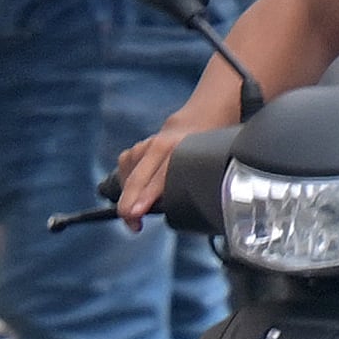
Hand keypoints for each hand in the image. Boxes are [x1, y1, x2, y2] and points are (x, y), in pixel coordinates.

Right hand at [116, 97, 234, 226]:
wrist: (203, 116)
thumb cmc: (210, 145)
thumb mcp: (212, 165)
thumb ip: (198, 185)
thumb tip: (187, 213)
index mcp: (180, 150)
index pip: (158, 178)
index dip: (145, 197)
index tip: (135, 213)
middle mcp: (159, 145)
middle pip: (137, 178)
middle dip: (129, 202)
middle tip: (131, 222)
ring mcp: (147, 144)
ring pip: (128, 172)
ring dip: (127, 194)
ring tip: (133, 214)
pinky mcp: (138, 146)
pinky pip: (126, 166)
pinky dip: (126, 181)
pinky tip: (131, 192)